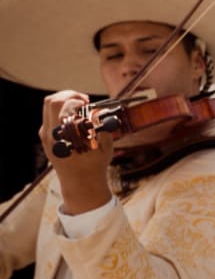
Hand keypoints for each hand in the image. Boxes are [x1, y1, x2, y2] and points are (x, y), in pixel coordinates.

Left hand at [39, 91, 113, 214]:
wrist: (79, 183)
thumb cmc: (95, 165)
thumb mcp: (105, 146)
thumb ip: (103, 126)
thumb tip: (101, 110)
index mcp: (66, 136)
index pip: (64, 107)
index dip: (78, 100)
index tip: (89, 105)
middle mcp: (51, 134)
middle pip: (52, 101)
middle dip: (70, 95)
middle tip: (84, 100)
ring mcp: (45, 135)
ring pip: (48, 106)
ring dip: (64, 101)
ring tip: (79, 105)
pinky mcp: (44, 137)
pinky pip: (49, 115)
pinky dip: (61, 110)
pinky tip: (74, 116)